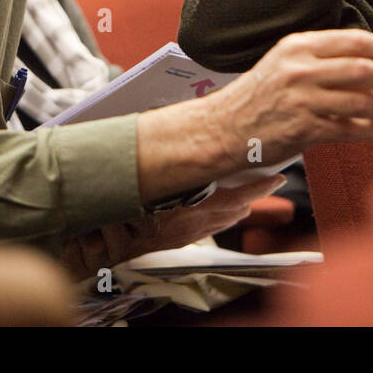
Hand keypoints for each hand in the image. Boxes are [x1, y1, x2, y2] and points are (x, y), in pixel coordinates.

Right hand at [60, 175, 285, 279]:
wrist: (96, 242)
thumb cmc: (116, 208)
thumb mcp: (143, 177)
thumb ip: (165, 157)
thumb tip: (180, 129)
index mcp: (187, 207)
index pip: (234, 197)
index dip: (257, 186)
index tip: (276, 175)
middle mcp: (192, 225)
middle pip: (234, 209)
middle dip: (254, 194)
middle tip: (273, 177)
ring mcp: (185, 235)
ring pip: (223, 220)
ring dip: (240, 205)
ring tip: (255, 192)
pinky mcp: (176, 240)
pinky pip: (208, 229)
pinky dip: (222, 217)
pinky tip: (227, 212)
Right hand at [206, 29, 372, 168]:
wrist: (224, 127)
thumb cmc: (260, 95)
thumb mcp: (285, 62)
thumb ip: (322, 58)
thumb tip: (372, 62)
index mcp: (299, 46)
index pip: (355, 40)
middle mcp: (300, 69)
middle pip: (364, 69)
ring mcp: (301, 99)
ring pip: (362, 101)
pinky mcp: (302, 129)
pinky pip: (349, 129)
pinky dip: (371, 130)